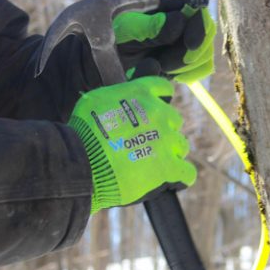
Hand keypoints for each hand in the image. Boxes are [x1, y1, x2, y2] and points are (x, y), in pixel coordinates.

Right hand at [67, 76, 196, 213]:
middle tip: (145, 142)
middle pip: (173, 120)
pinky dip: (181, 176)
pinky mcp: (168, 168)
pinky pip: (187, 172)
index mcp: (142, 94)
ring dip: (170, 152)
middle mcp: (159, 114)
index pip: (164, 89)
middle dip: (163, 129)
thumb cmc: (82, 132)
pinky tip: (172, 180)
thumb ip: (118, 95)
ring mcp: (167, 141)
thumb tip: (126, 94)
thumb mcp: (96, 100)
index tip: (153, 110)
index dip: (160, 100)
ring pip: (181, 145)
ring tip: (153, 162)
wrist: (82, 163)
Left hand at [113, 0, 216, 83]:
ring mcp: (184, 36)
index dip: (198, 26)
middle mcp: (180, 14)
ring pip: (205, 52)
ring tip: (159, 66)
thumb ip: (150, 26)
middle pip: (207, 32)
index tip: (190, 46)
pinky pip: (202, 67)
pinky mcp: (184, 56)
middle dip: (190, 51)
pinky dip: (189, 74)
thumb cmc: (108, 37)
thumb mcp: (126, 30)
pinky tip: (169, 73)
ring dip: (185, 64)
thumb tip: (180, 20)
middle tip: (163, 63)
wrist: (100, 61)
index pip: (197, 7)